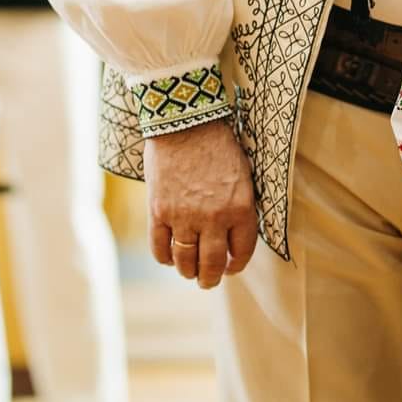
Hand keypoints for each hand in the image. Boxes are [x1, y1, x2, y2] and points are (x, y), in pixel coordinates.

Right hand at [144, 119, 258, 288]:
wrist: (185, 120)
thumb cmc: (218, 143)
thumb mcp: (242, 173)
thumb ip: (240, 206)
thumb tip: (235, 233)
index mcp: (240, 207)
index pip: (241, 251)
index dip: (236, 264)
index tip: (231, 267)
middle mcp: (213, 218)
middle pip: (211, 265)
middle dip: (211, 278)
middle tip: (209, 281)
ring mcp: (184, 217)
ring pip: (185, 262)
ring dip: (188, 272)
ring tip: (190, 272)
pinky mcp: (159, 213)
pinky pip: (160, 249)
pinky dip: (165, 259)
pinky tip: (170, 257)